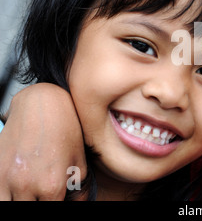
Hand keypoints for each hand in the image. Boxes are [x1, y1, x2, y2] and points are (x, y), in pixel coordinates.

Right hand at [0, 83, 86, 199]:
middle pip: (28, 210)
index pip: (52, 212)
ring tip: (32, 193)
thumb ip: (78, 192)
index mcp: (52, 187)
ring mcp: (7, 179)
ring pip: (9, 204)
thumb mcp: (80, 163)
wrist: (42, 105)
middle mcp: (27, 186)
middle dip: (39, 204)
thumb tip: (75, 204)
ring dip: (22, 201)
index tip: (57, 200)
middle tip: (46, 195)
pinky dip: (8, 195)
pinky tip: (19, 189)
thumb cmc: (66, 132)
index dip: (57, 206)